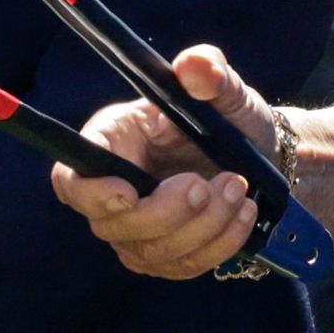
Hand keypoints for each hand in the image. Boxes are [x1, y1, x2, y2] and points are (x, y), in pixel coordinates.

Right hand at [56, 45, 265, 279]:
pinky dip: (217, 245)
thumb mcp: (226, 89)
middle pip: (112, 225)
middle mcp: (113, 190)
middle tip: (209, 183)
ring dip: (202, 227)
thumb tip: (195, 66)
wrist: (263, 159)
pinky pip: (181, 266)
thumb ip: (210, 72)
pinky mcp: (163, 256)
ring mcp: (136, 230)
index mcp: (112, 141)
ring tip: (239, 190)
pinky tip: (243, 215)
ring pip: (151, 251)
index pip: (71, 178)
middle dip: (166, 212)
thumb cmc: (230, 118)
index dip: (90, 192)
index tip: (128, 192)